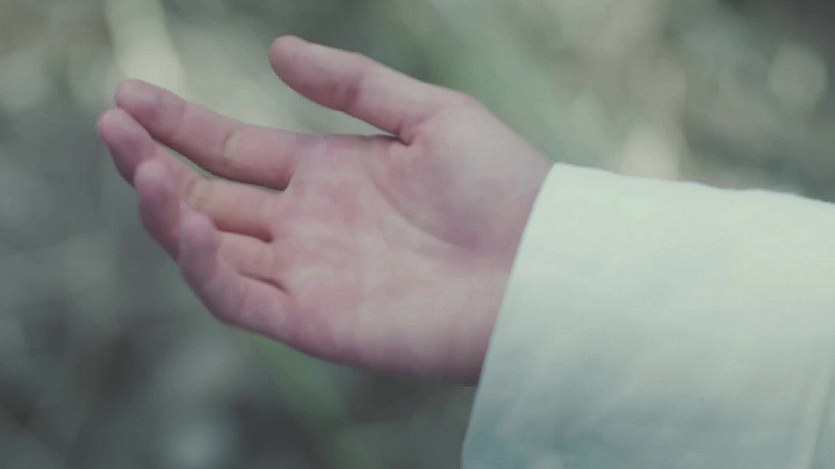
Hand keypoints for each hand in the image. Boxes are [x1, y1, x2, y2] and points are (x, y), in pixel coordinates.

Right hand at [97, 36, 550, 381]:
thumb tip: (275, 50)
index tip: (130, 94)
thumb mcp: (430, 113)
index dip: (179, 123)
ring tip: (136, 164)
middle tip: (111, 123)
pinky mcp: (313, 321)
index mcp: (326, 174)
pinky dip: (201, 265)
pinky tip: (184, 220)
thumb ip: (354, 84)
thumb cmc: (504, 187)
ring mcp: (305, 274)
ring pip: (208, 247)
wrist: (543, 264)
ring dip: (163, 209)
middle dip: (152, 162)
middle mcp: (306, 224)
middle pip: (207, 195)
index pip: (233, 148)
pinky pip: (237, 296)